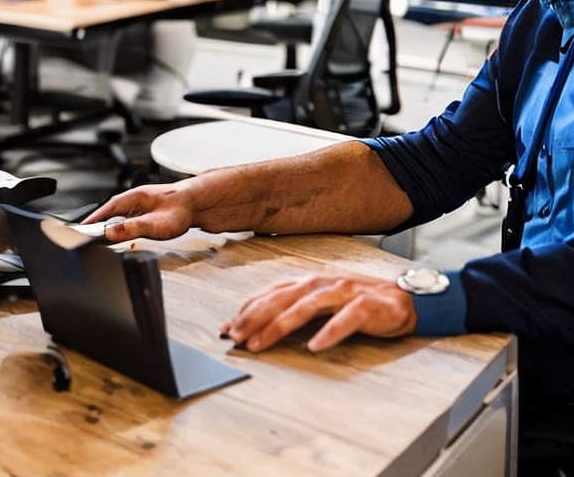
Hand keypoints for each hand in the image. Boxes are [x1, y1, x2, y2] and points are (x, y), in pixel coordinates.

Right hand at [82, 183, 196, 241]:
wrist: (199, 203)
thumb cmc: (180, 210)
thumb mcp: (154, 224)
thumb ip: (132, 228)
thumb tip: (110, 232)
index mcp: (132, 198)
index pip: (104, 210)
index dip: (91, 221)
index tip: (78, 231)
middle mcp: (134, 199)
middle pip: (109, 213)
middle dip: (97, 225)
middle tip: (86, 237)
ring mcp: (140, 204)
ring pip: (118, 216)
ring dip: (110, 227)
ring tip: (100, 239)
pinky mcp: (147, 211)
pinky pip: (128, 219)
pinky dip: (121, 227)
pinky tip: (122, 235)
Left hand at [222, 274, 416, 352]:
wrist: (404, 300)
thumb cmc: (357, 302)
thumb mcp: (321, 302)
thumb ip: (293, 310)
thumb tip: (258, 325)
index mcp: (308, 283)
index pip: (270, 294)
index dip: (246, 309)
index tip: (226, 326)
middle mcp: (321, 284)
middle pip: (281, 299)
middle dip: (254, 318)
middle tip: (235, 336)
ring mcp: (343, 293)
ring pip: (305, 308)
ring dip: (280, 326)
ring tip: (261, 342)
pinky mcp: (365, 307)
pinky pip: (344, 320)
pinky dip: (329, 332)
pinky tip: (314, 346)